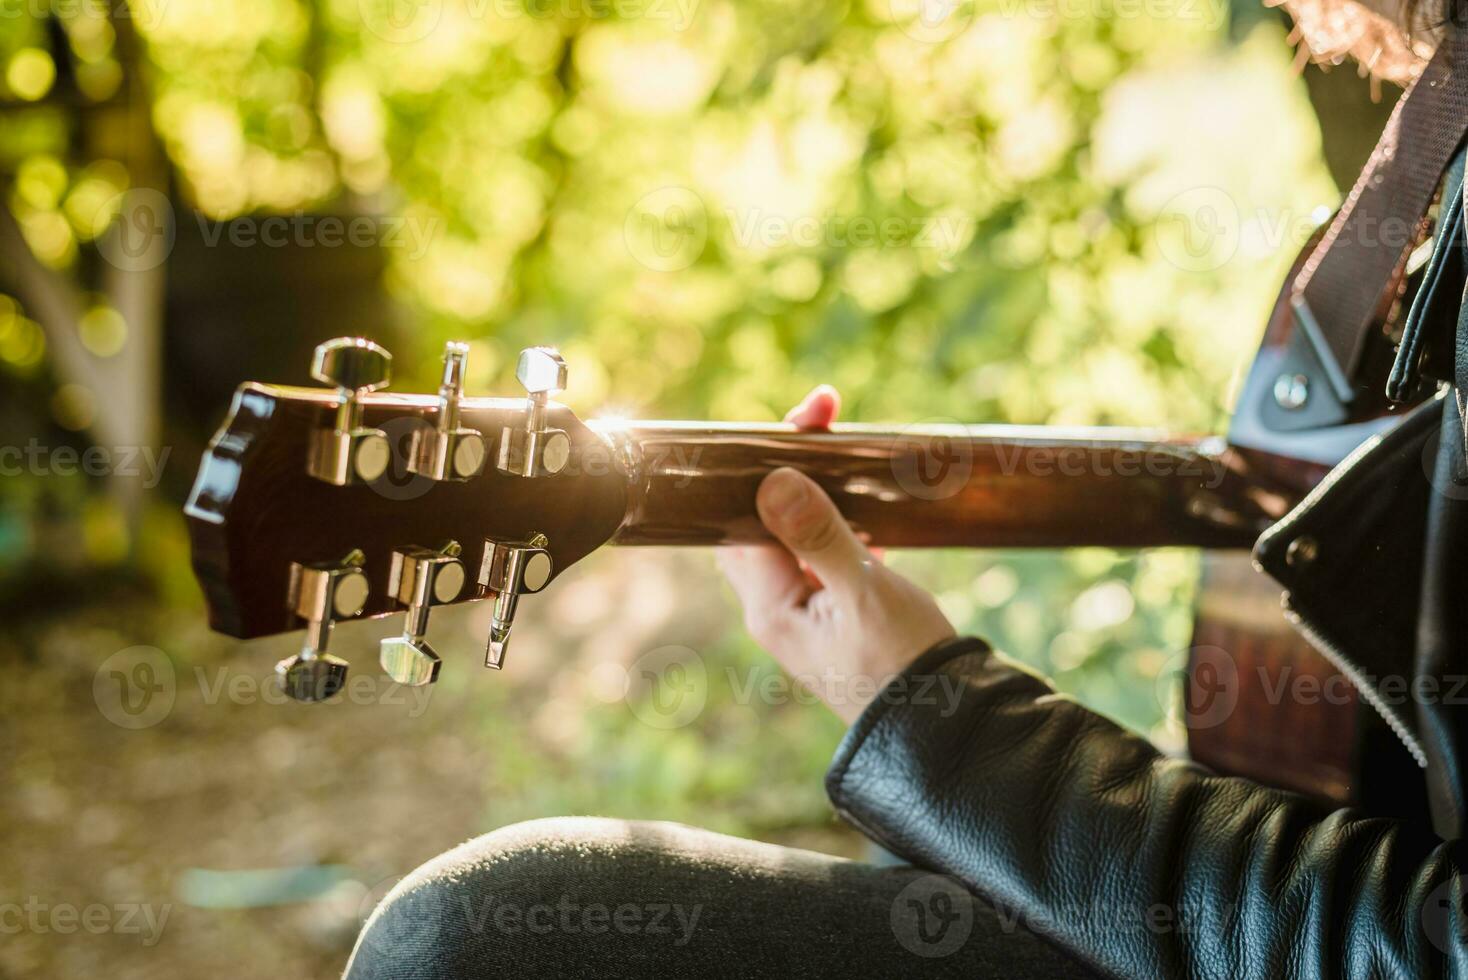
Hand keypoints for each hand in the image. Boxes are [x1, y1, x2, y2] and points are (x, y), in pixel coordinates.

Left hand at [716, 386, 955, 723]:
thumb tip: (774, 480)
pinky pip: (820, 555)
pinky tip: (868, 510)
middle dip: (786, 463)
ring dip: (815, 489)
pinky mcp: (833, 617)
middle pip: (760, 517)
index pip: (747, 512)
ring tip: (846, 445)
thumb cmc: (905, 667)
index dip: (768, 458)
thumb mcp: (864, 593)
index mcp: (769, 605)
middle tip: (826, 415)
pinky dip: (837, 522)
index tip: (809, 417)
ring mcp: (803, 614)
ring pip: (791, 534)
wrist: (947, 731)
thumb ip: (818, 536)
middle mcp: (775, 609)